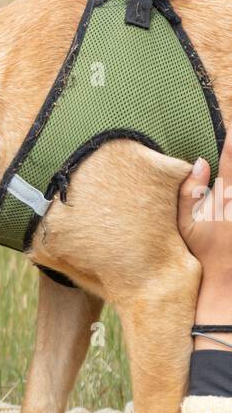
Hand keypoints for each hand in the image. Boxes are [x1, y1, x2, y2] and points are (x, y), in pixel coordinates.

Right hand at [178, 130, 231, 344]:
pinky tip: (228, 194)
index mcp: (221, 200)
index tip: (231, 126)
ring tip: (228, 175)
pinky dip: (231, 194)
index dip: (231, 141)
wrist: (224, 287)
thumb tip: (200, 164)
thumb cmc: (199, 256)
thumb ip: (187, 194)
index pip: (229, 162)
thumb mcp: (185, 227)